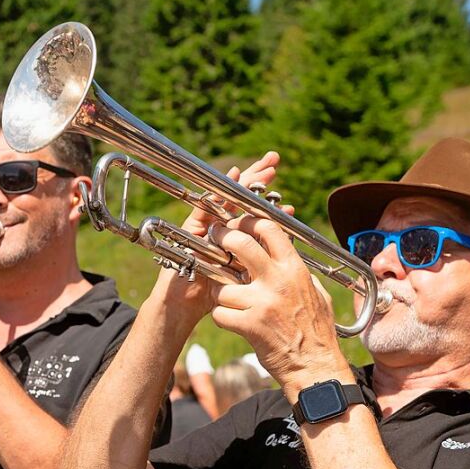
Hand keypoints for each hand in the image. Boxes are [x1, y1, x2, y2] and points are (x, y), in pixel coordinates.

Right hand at [150, 152, 294, 329]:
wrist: (184, 308)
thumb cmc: (213, 296)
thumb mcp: (242, 277)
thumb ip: (257, 259)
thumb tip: (285, 242)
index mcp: (233, 240)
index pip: (252, 214)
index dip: (267, 202)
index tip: (285, 195)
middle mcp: (219, 229)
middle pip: (239, 198)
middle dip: (257, 178)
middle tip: (274, 160)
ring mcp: (204, 227)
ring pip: (225, 197)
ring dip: (244, 181)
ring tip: (262, 169)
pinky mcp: (190, 228)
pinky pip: (206, 204)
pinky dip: (221, 190)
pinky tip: (232, 175)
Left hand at [208, 215, 350, 399]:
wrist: (315, 367)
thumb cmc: (316, 332)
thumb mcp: (316, 294)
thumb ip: (300, 273)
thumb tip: (289, 256)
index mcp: (295, 269)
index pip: (269, 229)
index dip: (247, 222)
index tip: (236, 224)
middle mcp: (278, 281)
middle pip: (240, 243)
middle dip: (223, 238)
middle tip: (215, 241)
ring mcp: (262, 302)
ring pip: (223, 284)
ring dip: (222, 293)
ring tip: (231, 302)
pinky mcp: (249, 325)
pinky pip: (220, 313)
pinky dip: (222, 318)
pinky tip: (233, 322)